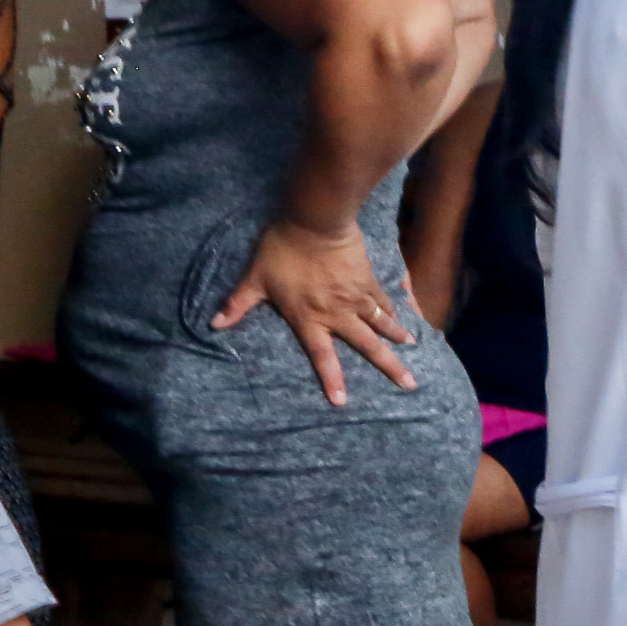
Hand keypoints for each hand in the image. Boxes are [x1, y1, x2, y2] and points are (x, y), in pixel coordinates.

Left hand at [215, 217, 418, 405]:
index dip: (332, 380)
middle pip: (368, 345)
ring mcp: (357, 297)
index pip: (322, 356)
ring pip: (383, 323)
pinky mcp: (368, 280)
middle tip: (410, 383)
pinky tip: (405, 317)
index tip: (342, 402)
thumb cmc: (281, 250)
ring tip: (413, 348)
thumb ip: (238, 303)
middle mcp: (338, 314)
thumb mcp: (255, 278)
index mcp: (309, 318)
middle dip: (390, 366)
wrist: (315, 223)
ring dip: (398, 337)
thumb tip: (214, 324)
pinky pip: (384, 299)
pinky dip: (395, 309)